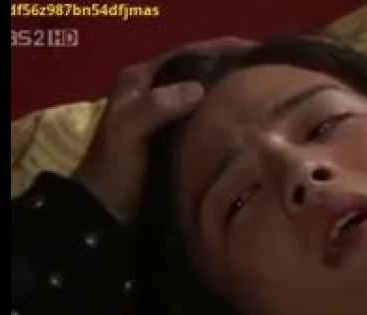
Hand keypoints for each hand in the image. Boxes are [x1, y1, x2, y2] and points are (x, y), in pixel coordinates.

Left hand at [72, 37, 256, 222]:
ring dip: (225, 96)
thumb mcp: (128, 131)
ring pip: (200, 96)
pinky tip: (243, 123)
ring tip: (259, 97)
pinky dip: (220, 118)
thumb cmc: (114, 169)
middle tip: (260, 76)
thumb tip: (198, 88)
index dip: (215, 50)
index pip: (183, 54)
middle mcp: (151, 91)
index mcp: (137, 80)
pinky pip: (202, 119)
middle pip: (194, 72)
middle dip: (225, 72)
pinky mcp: (174, 137)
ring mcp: (164, 115)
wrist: (107, 211)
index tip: (250, 54)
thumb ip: (156, 106)